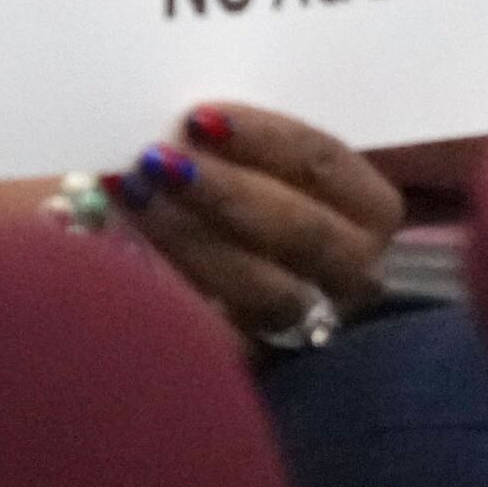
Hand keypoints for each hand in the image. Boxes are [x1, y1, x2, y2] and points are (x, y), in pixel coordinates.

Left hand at [110, 100, 398, 346]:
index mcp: (364, 209)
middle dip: (226, 191)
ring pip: (266, 289)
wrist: (216, 302)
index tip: (198, 119)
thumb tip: (190, 123)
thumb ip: (232, 146)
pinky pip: (222, 337)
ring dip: (193, 239)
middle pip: (302, 228)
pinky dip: (170, 293)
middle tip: (158, 161)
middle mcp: (352, 271)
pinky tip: (122, 264)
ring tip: (132, 198)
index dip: (265, 137)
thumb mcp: (245, 169)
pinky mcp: (256, 367)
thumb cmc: (226, 207)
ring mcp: (307, 325)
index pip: (326, 162)